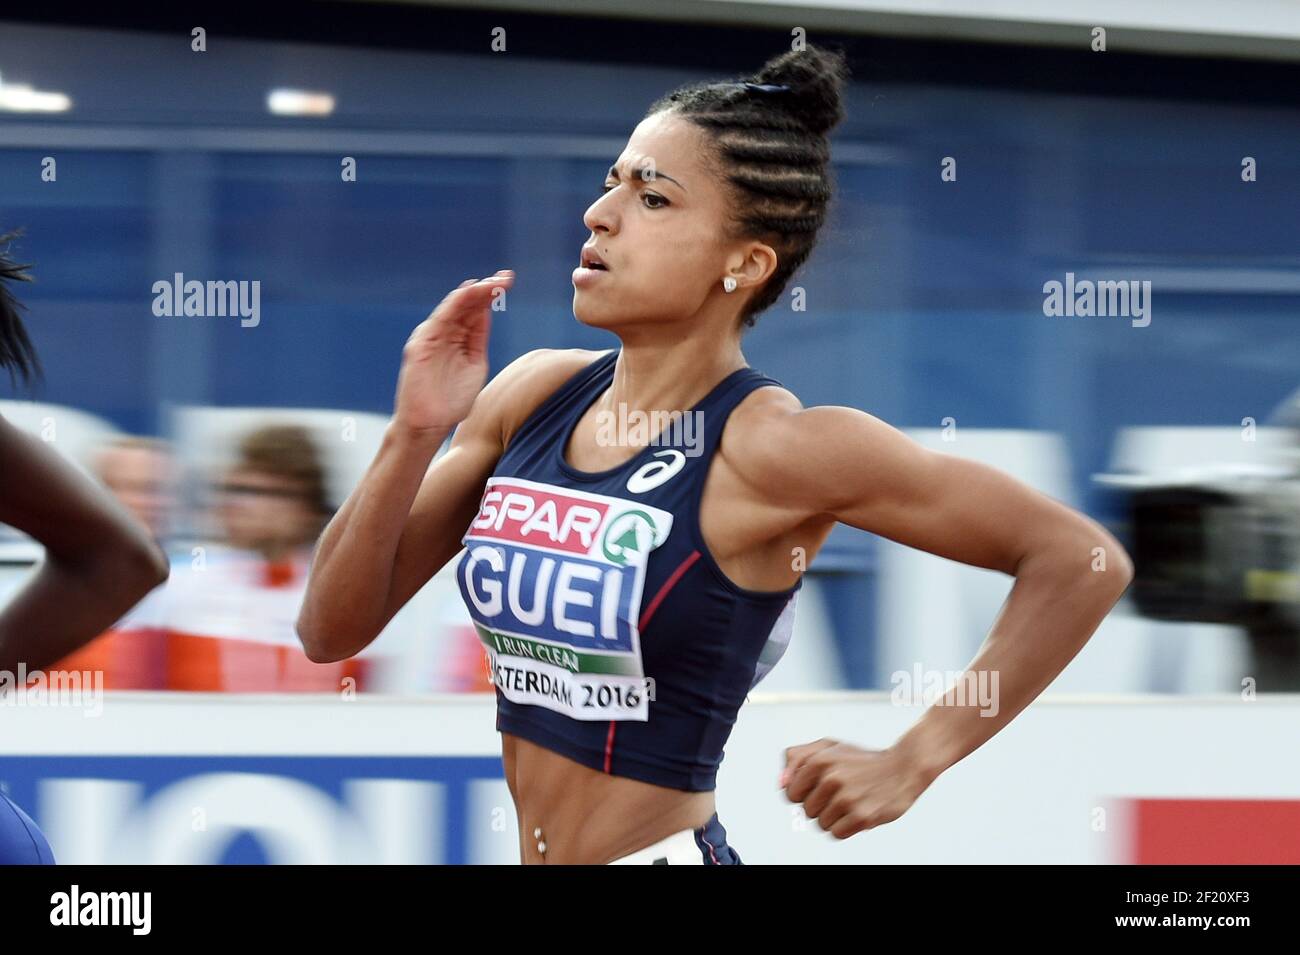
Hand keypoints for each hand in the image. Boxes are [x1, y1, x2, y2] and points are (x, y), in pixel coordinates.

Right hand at [393, 270, 513, 433]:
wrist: (429, 424)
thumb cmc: (452, 401)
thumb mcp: (474, 366)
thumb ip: (478, 340)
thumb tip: (486, 314)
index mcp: (460, 339)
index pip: (476, 311)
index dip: (491, 295)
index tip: (508, 282)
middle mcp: (445, 334)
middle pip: (467, 305)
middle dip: (486, 289)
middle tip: (505, 277)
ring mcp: (432, 337)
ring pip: (454, 307)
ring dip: (473, 292)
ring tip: (493, 283)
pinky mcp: (421, 344)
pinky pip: (440, 319)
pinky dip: (454, 304)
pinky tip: (469, 293)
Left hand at [780, 738, 935, 838]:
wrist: (903, 767)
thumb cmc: (861, 760)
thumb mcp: (828, 748)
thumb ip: (797, 758)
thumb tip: (781, 784)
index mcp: (819, 760)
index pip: (790, 794)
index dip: (805, 794)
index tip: (821, 787)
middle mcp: (831, 778)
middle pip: (806, 811)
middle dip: (821, 806)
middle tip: (841, 793)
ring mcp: (847, 798)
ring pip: (821, 824)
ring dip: (834, 818)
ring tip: (851, 802)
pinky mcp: (862, 816)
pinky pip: (836, 834)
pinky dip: (845, 828)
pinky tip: (858, 813)